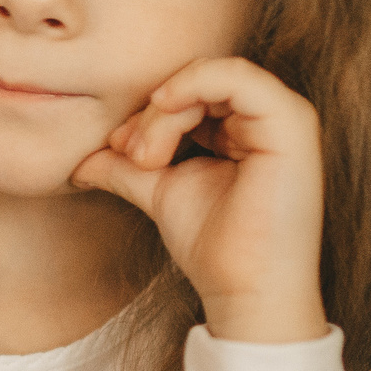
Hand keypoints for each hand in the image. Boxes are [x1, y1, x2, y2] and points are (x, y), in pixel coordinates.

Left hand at [70, 56, 325, 342]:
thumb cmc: (214, 247)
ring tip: (147, 157)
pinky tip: (165, 113)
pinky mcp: (292, 124)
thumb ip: (126, 167)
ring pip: (210, 78)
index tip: (119, 150)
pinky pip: (237, 77)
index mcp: (246, 129)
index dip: (150, 112)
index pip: (191, 93)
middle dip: (153, 112)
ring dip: (166, 110)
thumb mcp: (159, 191)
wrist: (245, 293)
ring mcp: (286, 117)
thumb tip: (78, 162)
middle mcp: (270, 118)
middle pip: (198, 83)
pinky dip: (193, 87)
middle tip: (129, 153)